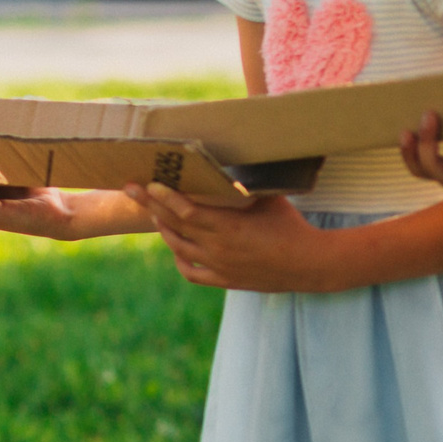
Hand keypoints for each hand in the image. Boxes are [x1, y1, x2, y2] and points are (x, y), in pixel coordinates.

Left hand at [130, 182, 328, 291]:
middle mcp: (218, 248)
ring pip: (178, 248)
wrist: (312, 264)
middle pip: (174, 225)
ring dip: (163, 229)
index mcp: (229, 226)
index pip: (186, 210)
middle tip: (131, 189)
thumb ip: (244, 185)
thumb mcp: (268, 198)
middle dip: (150, 205)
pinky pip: (191, 273)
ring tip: (153, 213)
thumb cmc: (291, 225)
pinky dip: (179, 260)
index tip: (146, 184)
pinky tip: (176, 248)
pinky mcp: (225, 280)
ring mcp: (219, 266)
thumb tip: (228, 161)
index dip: (163, 197)